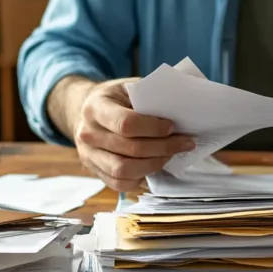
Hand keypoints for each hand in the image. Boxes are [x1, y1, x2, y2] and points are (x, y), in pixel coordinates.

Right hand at [73, 78, 194, 190]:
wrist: (88, 111)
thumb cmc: (116, 98)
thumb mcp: (130, 87)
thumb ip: (151, 95)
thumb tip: (184, 105)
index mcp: (96, 107)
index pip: (126, 124)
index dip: (154, 128)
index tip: (172, 126)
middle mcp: (88, 133)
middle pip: (130, 149)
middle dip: (163, 148)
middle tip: (184, 143)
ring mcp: (89, 155)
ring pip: (124, 170)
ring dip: (154, 165)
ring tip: (170, 155)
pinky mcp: (95, 171)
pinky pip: (120, 184)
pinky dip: (141, 178)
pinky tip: (155, 166)